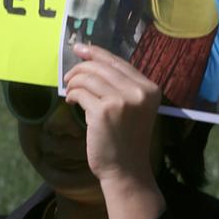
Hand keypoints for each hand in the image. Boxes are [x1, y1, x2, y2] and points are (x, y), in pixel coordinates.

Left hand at [64, 44, 160, 184]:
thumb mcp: (133, 107)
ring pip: (88, 77)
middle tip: (68, 76)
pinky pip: (81, 93)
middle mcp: (138, 91)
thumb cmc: (126, 139)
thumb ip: (121, 85)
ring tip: (70, 91)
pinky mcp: (104, 112)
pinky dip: (72, 94)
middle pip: (101, 67)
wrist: (126, 169)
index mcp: (150, 88)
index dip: (96, 53)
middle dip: (81, 68)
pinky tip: (71, 101)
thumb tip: (92, 61)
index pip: (118, 62)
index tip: (80, 49)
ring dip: (74, 82)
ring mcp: (122, 101)